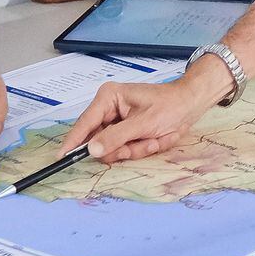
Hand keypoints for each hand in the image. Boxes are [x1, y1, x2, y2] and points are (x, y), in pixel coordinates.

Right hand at [60, 56, 234, 162]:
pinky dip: (141, 149)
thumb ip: (116, 137)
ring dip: (136, 149)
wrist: (192, 105)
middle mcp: (109, 108)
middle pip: (99, 140)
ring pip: (114, 148)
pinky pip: (126, 149)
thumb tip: (92, 149)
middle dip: (122, 148)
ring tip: (155, 139)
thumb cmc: (171, 106)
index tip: (62, 157)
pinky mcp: (127, 130)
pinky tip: (156, 139)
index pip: (85, 123)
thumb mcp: (144, 124)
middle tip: (138, 146)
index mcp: (108, 97)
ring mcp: (118, 120)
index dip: (74, 142)